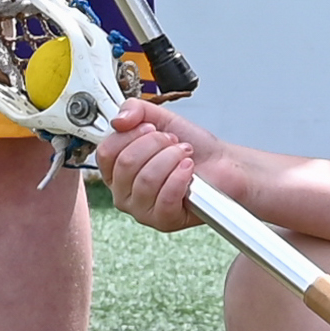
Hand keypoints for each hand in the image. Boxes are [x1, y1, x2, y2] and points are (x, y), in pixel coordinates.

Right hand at [92, 101, 228, 232]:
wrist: (223, 164)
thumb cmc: (192, 147)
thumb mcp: (161, 119)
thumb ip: (135, 110)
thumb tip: (119, 119)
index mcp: (117, 170)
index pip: (106, 152)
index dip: (131, 135)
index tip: (151, 128)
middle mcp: (124, 193)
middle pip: (126, 164)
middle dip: (157, 144)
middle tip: (173, 142)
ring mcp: (142, 210)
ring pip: (146, 180)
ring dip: (172, 159)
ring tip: (184, 155)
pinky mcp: (164, 221)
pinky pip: (165, 197)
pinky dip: (181, 177)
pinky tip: (189, 170)